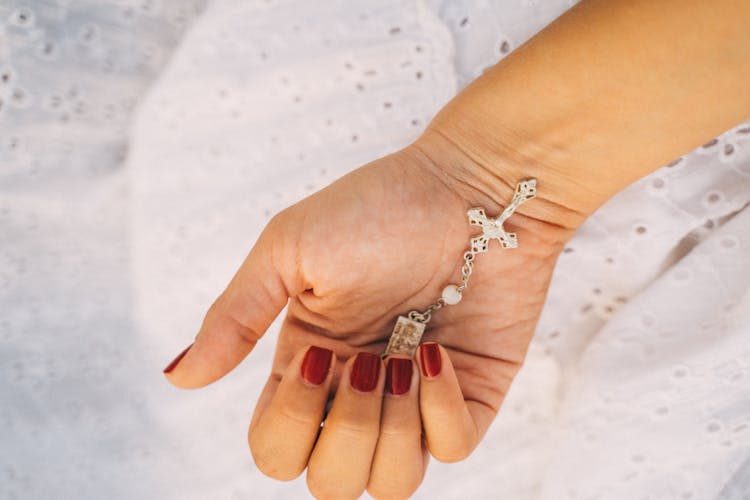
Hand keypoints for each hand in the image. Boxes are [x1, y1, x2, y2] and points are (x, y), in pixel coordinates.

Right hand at [163, 131, 576, 497]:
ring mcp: (414, 400)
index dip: (289, 424)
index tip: (318, 355)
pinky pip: (452, 451)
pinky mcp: (470, 396)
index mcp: (307, 365)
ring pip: (391, 484)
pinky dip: (441, 410)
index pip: (275, 450)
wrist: (472, 188)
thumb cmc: (377, 208)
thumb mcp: (289, 251)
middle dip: (346, 430)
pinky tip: (438, 352)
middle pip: (331, 482)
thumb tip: (177, 377)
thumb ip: (234, 317)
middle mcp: (357, 393)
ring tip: (404, 357)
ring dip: (392, 427)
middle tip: (369, 361)